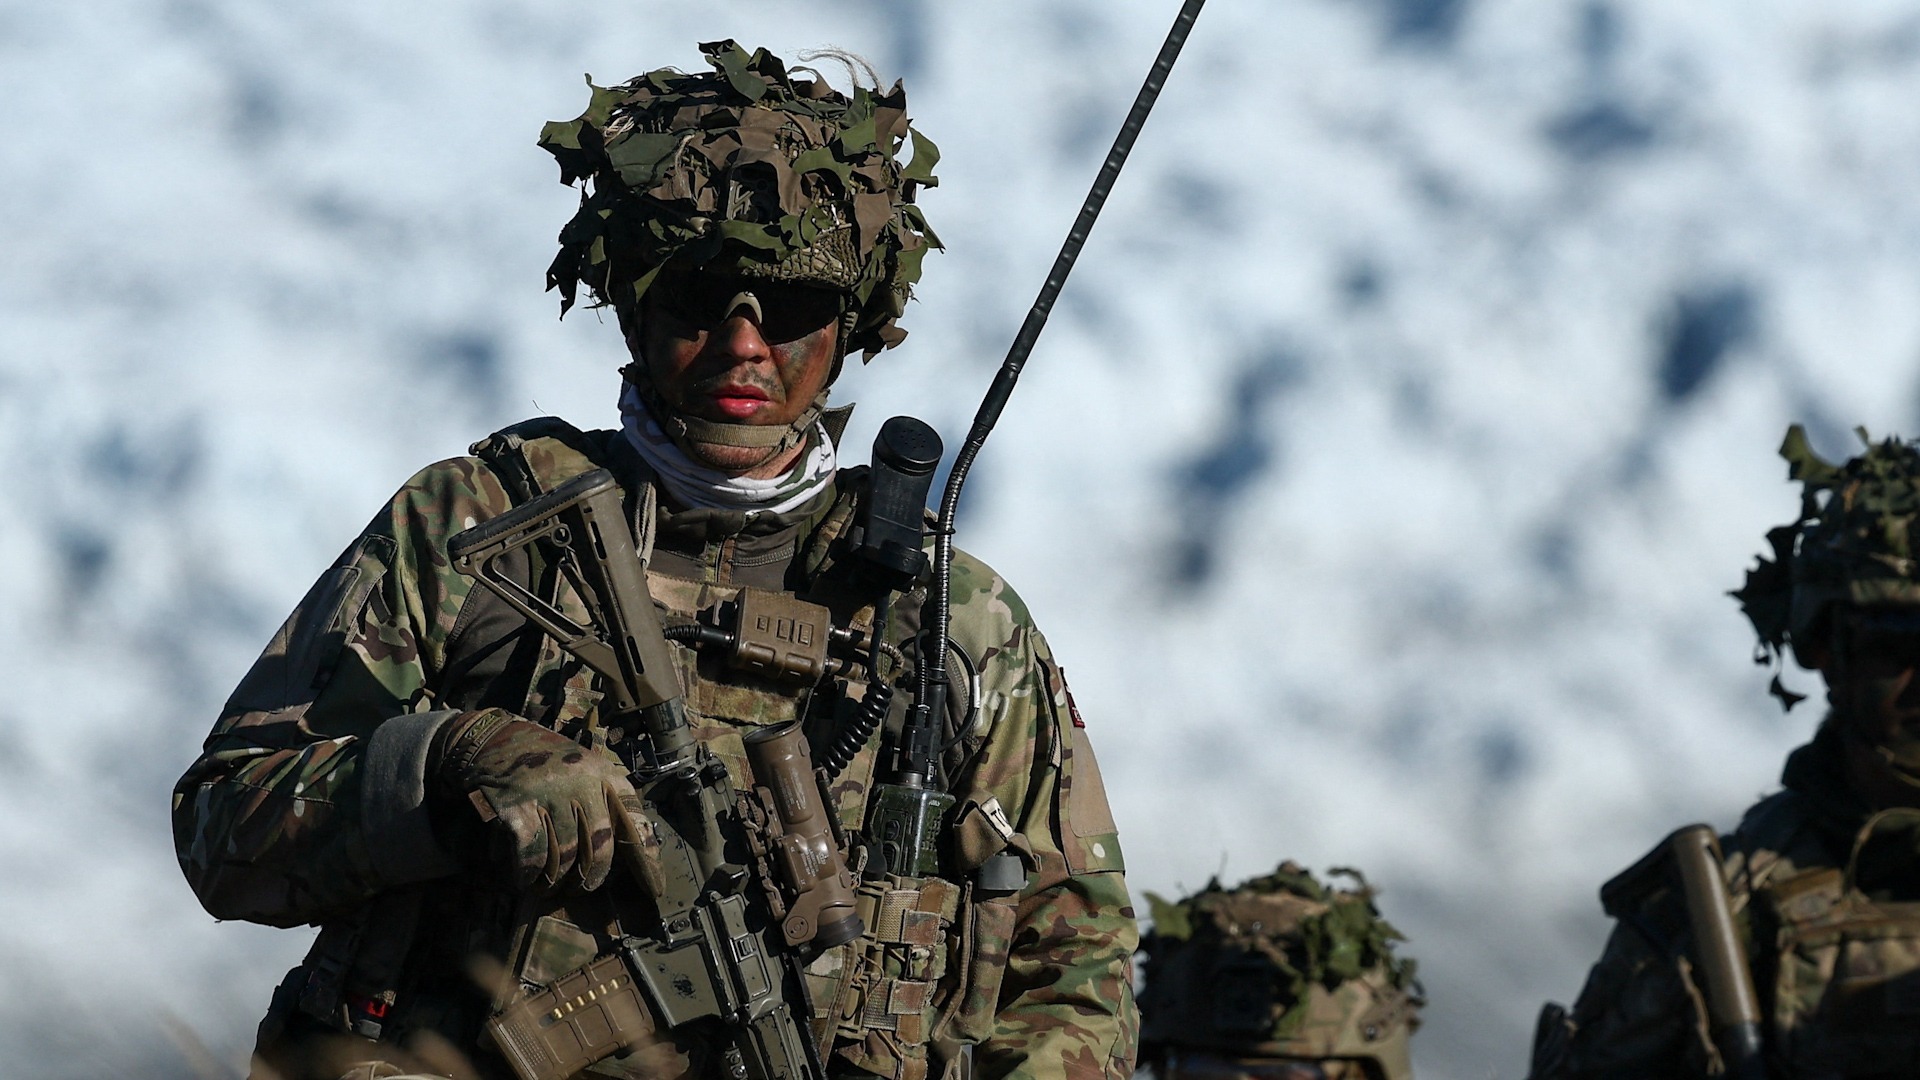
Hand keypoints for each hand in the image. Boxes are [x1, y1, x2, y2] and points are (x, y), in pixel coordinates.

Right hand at [435, 710, 635, 893]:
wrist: (493, 737)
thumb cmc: (543, 759)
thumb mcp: (583, 767)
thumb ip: (602, 799)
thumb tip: (621, 850)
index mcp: (603, 774)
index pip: (634, 820)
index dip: (646, 858)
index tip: (654, 888)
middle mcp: (581, 782)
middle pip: (599, 846)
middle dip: (591, 876)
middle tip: (582, 889)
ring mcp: (549, 793)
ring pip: (565, 855)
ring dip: (556, 880)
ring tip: (550, 888)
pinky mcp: (517, 806)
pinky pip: (532, 854)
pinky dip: (529, 873)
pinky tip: (526, 879)